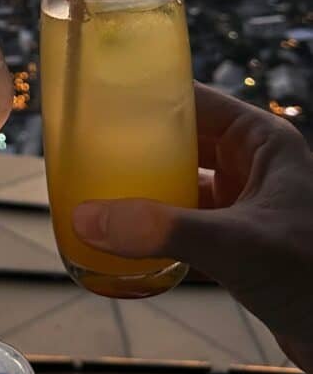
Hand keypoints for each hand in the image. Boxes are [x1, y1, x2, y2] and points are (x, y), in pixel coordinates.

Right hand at [72, 83, 312, 373]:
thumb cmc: (310, 276)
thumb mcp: (235, 244)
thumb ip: (162, 231)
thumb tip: (84, 219)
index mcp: (260, 140)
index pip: (194, 100)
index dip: (147, 97)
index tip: (95, 103)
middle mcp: (251, 164)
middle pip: (181, 141)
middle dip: (136, 147)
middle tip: (82, 150)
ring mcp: (244, 203)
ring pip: (181, 183)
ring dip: (143, 190)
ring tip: (92, 191)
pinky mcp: (238, 242)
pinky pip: (185, 223)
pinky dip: (156, 229)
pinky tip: (121, 238)